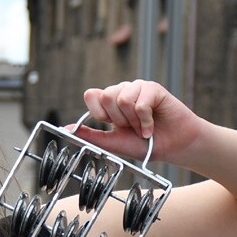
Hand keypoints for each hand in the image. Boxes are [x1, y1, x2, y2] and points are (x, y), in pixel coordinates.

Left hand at [74, 79, 203, 162]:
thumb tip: (66, 129)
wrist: (171, 148)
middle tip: (130, 128)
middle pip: (106, 96)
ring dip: (132, 121)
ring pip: (122, 98)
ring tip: (141, 127)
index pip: (91, 95)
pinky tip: (150, 126)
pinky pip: (140, 102)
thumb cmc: (143, 145)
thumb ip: (90, 135)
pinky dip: (144, 120)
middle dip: (118, 119)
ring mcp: (138, 88)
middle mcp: (122, 92)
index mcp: (109, 103)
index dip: (99, 112)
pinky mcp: (153, 89)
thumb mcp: (111, 142)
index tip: (110, 124)